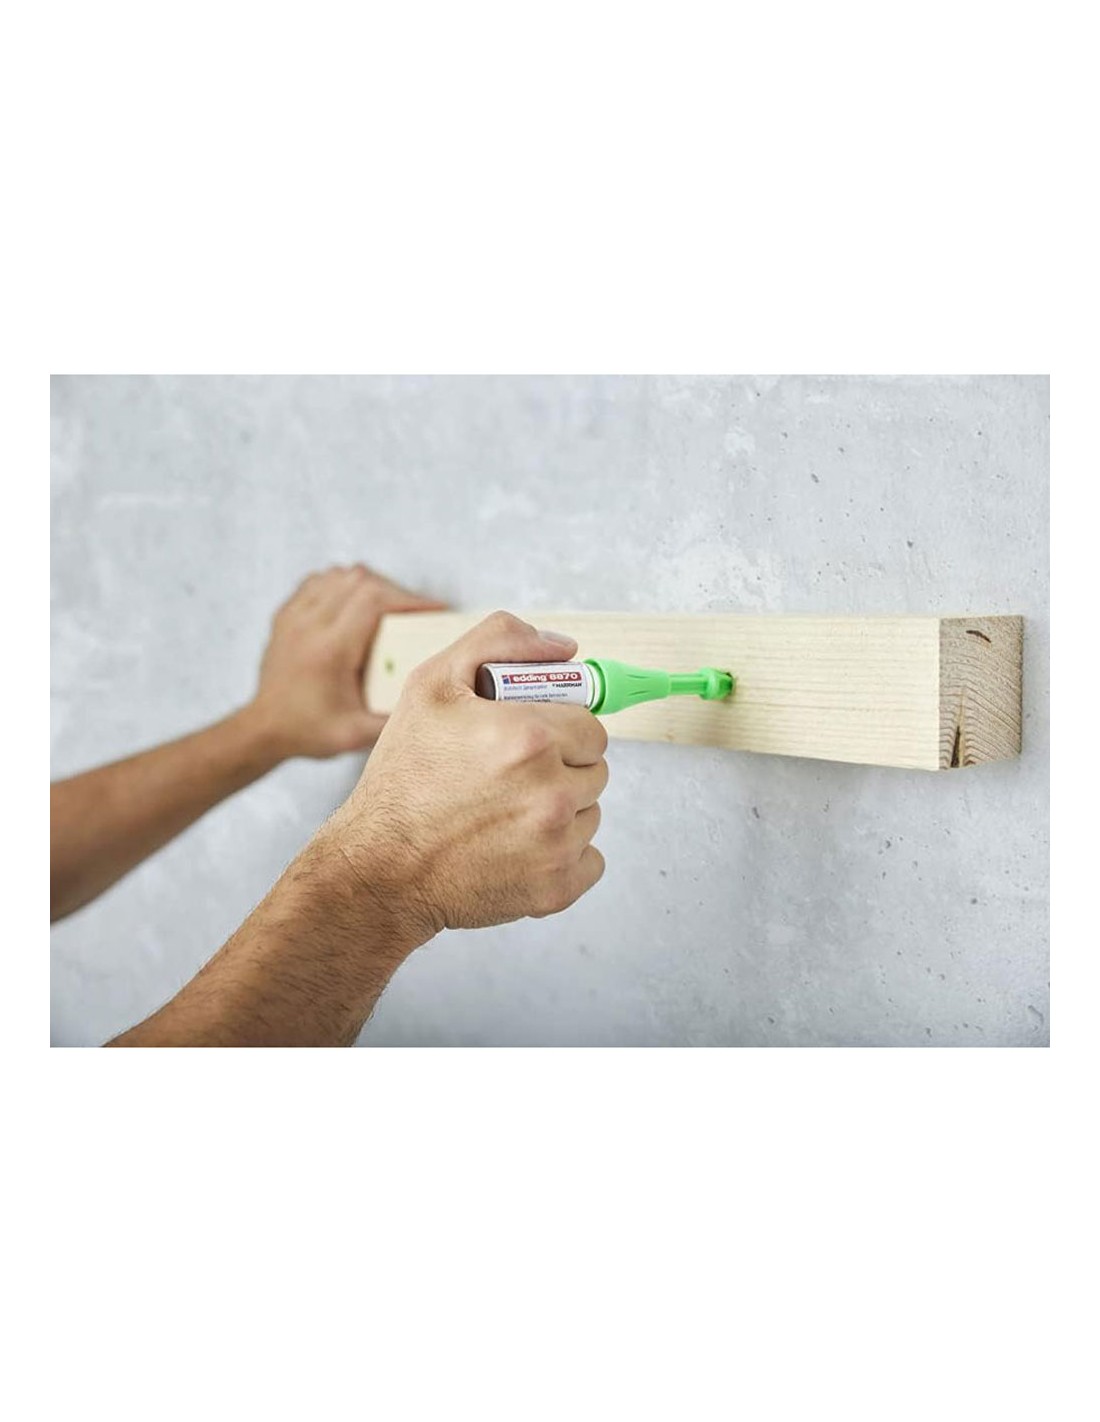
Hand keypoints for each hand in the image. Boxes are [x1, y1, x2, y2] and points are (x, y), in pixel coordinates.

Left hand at [248, 565, 445, 758]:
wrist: (264, 729)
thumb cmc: (309, 731)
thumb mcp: (357, 734)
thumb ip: (394, 717)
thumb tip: (431, 693)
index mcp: (329, 649)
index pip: (374, 600)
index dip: (410, 598)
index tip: (435, 609)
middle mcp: (308, 624)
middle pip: (361, 580)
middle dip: (395, 590)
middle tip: (415, 611)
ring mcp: (293, 616)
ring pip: (340, 574)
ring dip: (370, 584)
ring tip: (388, 606)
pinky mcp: (286, 614)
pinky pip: (320, 580)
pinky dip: (343, 584)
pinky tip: (355, 603)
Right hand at [323, 610, 608, 933]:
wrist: (379, 869)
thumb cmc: (404, 778)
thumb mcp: (431, 685)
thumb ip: (499, 643)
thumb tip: (566, 649)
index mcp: (529, 738)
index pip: (590, 724)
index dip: (558, 729)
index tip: (524, 742)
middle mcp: (551, 793)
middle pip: (596, 768)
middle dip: (562, 768)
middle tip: (509, 778)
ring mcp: (557, 846)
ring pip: (591, 812)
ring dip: (561, 810)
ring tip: (505, 813)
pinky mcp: (557, 888)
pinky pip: (590, 859)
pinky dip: (562, 855)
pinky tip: (517, 848)